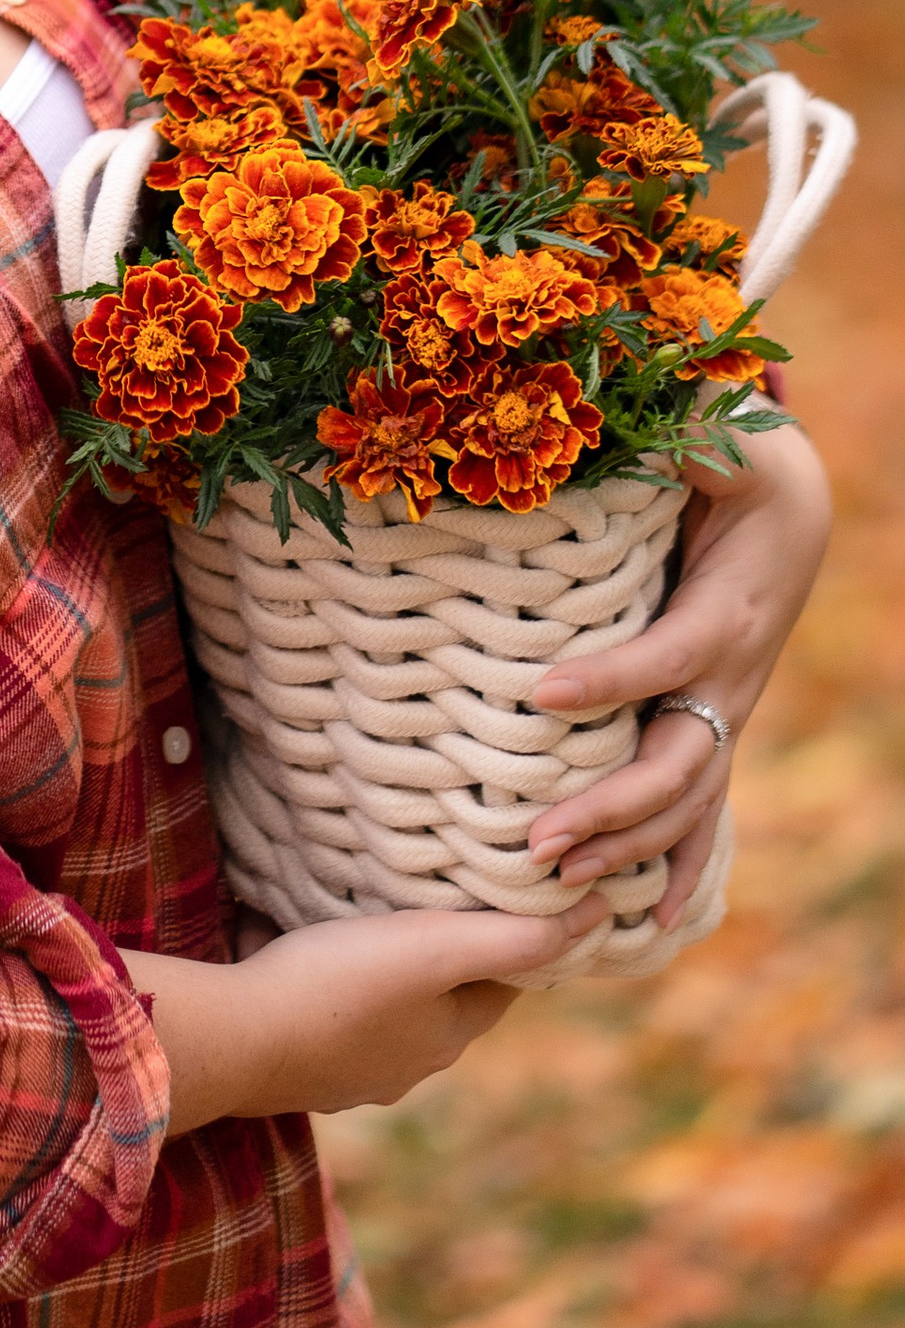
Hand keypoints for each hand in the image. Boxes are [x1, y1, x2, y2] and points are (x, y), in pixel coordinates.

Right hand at [130, 898, 608, 1134]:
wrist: (235, 1039)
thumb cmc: (337, 988)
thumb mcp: (433, 950)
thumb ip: (512, 935)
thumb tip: (600, 914)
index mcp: (446, 1037)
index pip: (503, 983)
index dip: (514, 938)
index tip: (513, 891)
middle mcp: (405, 1065)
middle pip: (441, 998)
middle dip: (443, 952)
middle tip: (434, 890)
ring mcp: (347, 1069)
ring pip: (383, 1009)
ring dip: (382, 970)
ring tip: (367, 912)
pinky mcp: (296, 1058)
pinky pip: (325, 1011)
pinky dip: (325, 982)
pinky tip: (300, 945)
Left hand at [526, 416, 829, 925]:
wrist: (792, 506)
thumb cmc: (743, 464)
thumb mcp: (724, 437)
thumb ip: (686, 427)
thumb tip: (643, 409)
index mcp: (725, 610)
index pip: (666, 658)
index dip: (610, 681)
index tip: (540, 692)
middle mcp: (731, 676)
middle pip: (677, 761)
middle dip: (609, 807)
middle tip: (535, 839)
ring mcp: (726, 710)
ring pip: (686, 799)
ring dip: (624, 844)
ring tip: (551, 876)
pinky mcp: (715, 725)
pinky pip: (705, 808)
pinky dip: (680, 864)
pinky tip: (651, 917)